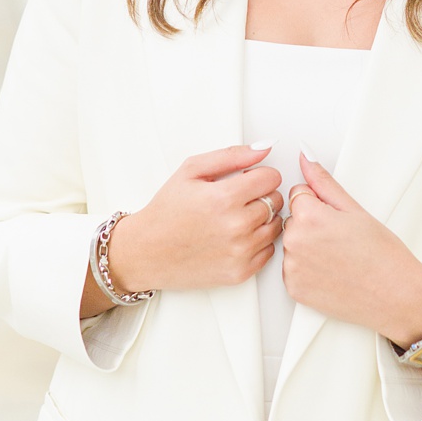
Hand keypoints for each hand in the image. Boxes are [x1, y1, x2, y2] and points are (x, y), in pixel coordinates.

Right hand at [101, 143, 282, 299]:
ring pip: (276, 225)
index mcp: (224, 198)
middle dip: (260, 196)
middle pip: (275, 201)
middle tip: (235, 201)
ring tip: (234, 219)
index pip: (272, 178)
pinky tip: (235, 238)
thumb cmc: (166, 212)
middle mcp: (235, 226)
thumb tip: (264, 148)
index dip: (259, 176)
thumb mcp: (191, 171)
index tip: (246, 181)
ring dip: (262, 220)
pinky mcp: (240, 272)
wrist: (145, 252)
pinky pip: (269, 250)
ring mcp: (239, 251)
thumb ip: (231, 156)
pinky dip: (257, 243)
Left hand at [279, 156, 421, 346]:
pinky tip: (331, 272)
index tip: (337, 219)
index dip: (320, 204)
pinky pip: (292, 269)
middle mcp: (295, 242)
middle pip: (293, 219)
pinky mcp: (293, 289)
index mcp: (310, 217)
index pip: (298, 194)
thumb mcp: (356, 210)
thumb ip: (324, 182)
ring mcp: (292, 268)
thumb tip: (306, 159)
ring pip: (292, 244)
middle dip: (312, 224)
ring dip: (308, 246)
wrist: (395, 295)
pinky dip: (307, 269)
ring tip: (338, 257)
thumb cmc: (383, 255)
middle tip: (341, 239)